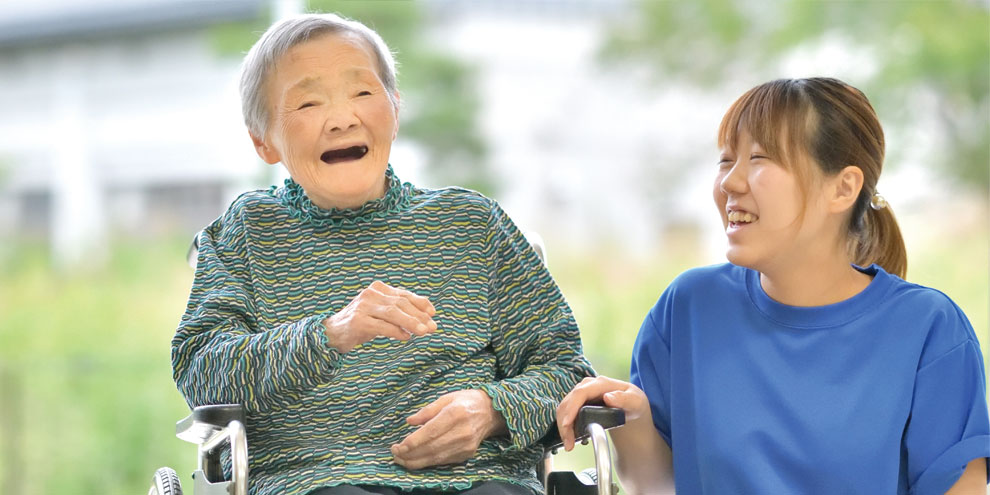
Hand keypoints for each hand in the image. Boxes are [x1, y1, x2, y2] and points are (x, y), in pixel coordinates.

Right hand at [322, 280, 435, 352]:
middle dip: (419, 315)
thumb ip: (401, 313)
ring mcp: (362, 306)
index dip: (420, 303)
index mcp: (378, 288)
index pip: (404, 294)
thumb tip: (428, 320)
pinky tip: (406, 337)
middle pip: (400, 303)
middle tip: (433, 327)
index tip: (433, 313)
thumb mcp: (382, 314)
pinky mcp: (358, 321)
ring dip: (411, 323)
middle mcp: (370, 294)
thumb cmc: (362, 323)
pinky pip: (382, 326)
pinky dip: (396, 332)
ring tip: (424, 332)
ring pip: (392, 313)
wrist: (332, 334)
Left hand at [391, 389, 506, 469]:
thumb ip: (427, 410)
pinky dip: (428, 462)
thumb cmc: (466, 401)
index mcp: (455, 414)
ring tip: (401, 459)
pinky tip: (417, 460)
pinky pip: (444, 461)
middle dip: (410, 454)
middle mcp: (461, 431)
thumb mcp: (446, 397)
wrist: (492, 412)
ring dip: (416, 461)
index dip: (413, 442)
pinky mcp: (467, 454)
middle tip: (395, 454)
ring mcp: (466, 445)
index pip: (430, 432)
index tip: (398, 446)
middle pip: (431, 448)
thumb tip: (409, 421)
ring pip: (436, 458)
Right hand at [556, 376, 650, 450]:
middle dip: (564, 423)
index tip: (567, 424)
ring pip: (564, 408)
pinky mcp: (578, 401)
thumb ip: (624, 399)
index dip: (571, 408)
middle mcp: (588, 386)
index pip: (580, 393)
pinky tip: (570, 437)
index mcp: (601, 383)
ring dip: (563, 426)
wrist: (631, 405)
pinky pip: (566, 412)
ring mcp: (582, 393)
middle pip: (568, 402)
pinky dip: (565, 425)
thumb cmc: (634, 402)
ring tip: (568, 443)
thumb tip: (608, 397)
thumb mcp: (635, 401)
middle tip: (569, 442)